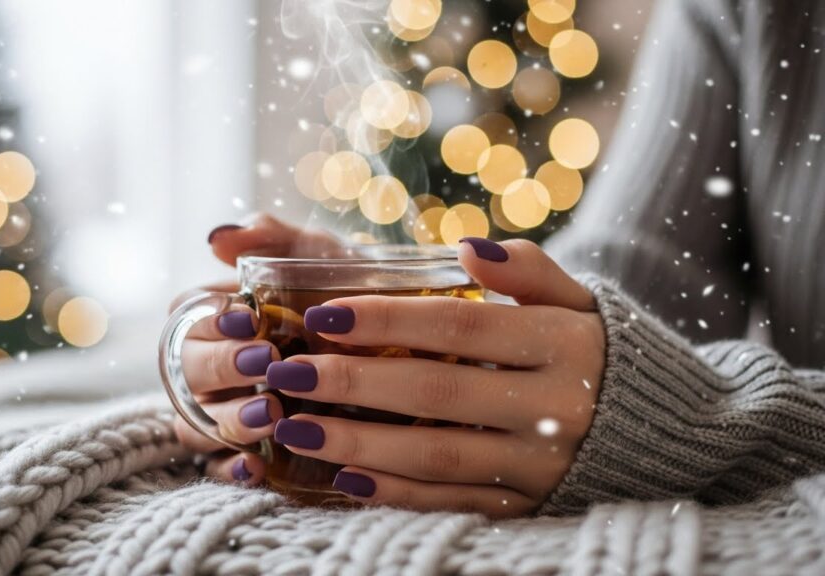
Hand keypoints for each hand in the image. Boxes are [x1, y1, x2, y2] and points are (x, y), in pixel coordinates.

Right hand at [169, 214, 342, 483]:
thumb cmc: (343, 294)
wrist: (397, 347)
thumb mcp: (317, 257)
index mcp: (218, 317)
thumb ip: (272, 238)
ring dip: (227, 420)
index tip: (249, 318)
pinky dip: (231, 469)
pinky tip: (257, 465)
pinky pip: (217, 470)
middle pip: (188, 370)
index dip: (208, 317)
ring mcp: (223, 412)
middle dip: (223, 367)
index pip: (186, 315)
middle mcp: (212, 367)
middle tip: (266, 365)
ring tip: (268, 415)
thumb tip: (218, 237)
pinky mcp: (242, 453)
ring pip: (196, 423)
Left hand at [268, 238, 603, 517]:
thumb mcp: (578, 299)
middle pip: (436, 392)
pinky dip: (397, 492)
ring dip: (359, 444)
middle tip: (288, 373)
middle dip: (354, 383)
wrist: (667, 431)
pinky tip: (345, 479)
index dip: (388, 321)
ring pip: (436, 454)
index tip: (323, 314)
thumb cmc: (595, 351)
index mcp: (563, 342)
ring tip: (295, 429)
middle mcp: (554, 406)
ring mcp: (540, 463)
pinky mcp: (529, 505)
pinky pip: (454, 501)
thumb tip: (466, 247)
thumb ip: (527, 269)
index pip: (459, 327)